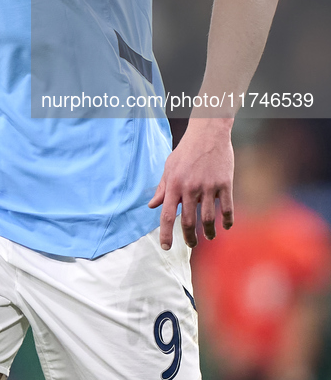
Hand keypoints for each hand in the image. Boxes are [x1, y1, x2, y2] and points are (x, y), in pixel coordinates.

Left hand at [148, 119, 233, 248]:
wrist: (208, 133)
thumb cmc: (186, 150)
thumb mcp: (169, 167)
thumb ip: (162, 188)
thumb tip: (152, 205)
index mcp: (174, 184)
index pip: (167, 215)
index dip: (166, 234)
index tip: (166, 247)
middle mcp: (190, 187)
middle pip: (187, 221)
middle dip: (189, 237)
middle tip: (191, 244)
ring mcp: (208, 186)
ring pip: (207, 219)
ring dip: (208, 232)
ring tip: (208, 236)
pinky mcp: (224, 184)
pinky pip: (226, 208)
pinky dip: (227, 221)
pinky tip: (225, 226)